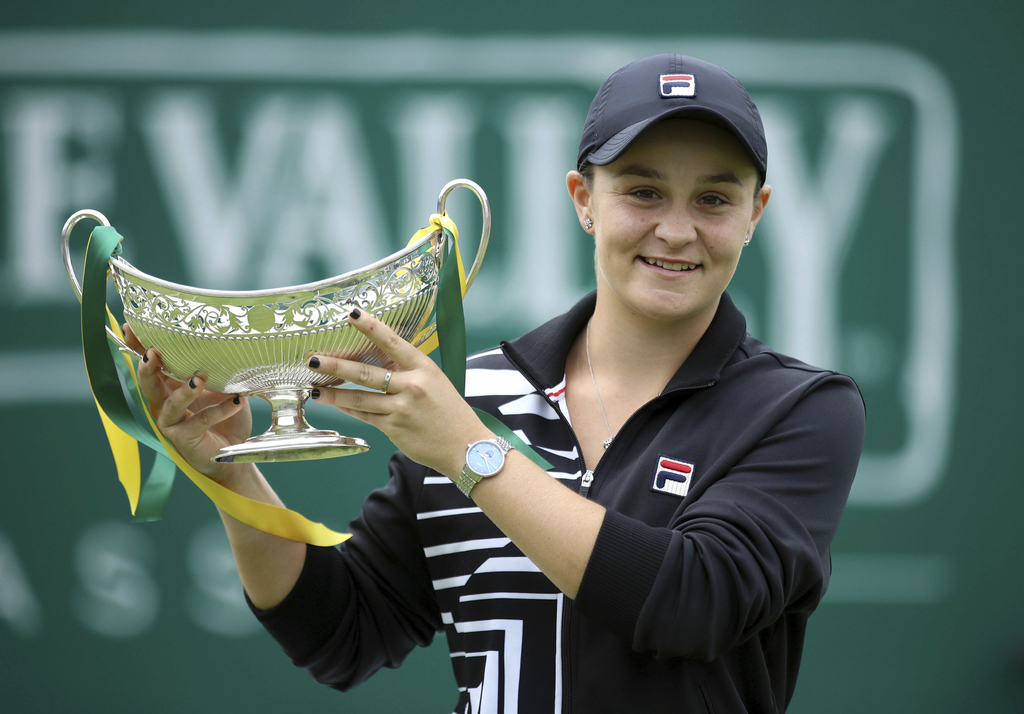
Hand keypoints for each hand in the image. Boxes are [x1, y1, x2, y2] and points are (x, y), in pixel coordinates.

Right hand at [124, 324, 252, 481]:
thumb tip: (227, 343)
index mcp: (170, 387)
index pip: (150, 364)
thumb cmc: (224, 417)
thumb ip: (218, 370)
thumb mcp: (221, 388)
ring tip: (199, 378)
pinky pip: (200, 422)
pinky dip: (219, 410)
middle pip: (148, 385)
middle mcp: (164, 404)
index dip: (138, 346)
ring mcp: (172, 424)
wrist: (232, 455)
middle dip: (147, 368)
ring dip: (184, 391)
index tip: (130, 327)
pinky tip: (236, 401)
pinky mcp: (185, 439)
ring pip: (170, 406)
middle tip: (153, 353)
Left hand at [306, 309, 487, 477]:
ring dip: (333, 394)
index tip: (351, 314)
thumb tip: (380, 362)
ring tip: (314, 389)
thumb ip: (409, 371)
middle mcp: (412, 386)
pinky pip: (366, 417)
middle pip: (366, 373)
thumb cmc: (450, 412)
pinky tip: (335, 405)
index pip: (393, 342)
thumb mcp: (435, 382)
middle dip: (336, 366)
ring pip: (359, 399)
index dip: (370, 326)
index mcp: (424, 368)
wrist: (466, 447)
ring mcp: (402, 409)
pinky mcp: (394, 429)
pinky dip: (349, 411)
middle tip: (313, 359)